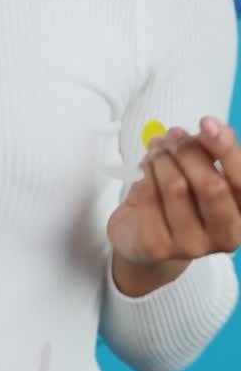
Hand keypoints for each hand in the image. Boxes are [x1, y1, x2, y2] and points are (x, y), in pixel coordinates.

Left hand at [106, 119, 240, 266]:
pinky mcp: (157, 246)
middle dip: (188, 152)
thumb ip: (211, 152)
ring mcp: (191, 246)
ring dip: (163, 159)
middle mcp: (225, 237)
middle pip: (211, 185)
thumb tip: (211, 128)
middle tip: (172, 138)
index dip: (226, 150)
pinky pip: (149, 196)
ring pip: (177, 187)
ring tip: (156, 151)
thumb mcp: (200, 172)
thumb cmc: (180, 198)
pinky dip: (144, 174)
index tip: (206, 123)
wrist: (142, 237)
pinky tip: (143, 171)